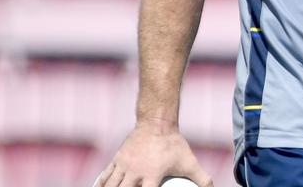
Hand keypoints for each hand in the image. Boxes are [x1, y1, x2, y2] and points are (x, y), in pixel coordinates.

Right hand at [94, 120, 212, 186]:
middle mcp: (135, 172)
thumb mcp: (189, 161)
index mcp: (152, 175)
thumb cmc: (174, 144)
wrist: (156, 122)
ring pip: (111, 186)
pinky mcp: (117, 160)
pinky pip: (105, 176)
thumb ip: (202, 178)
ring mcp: (124, 165)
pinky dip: (101, 185)